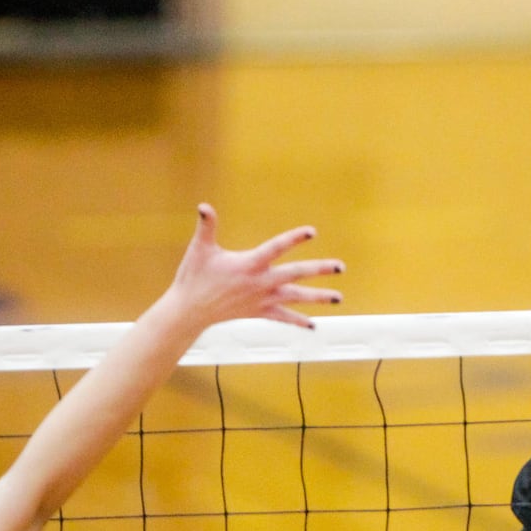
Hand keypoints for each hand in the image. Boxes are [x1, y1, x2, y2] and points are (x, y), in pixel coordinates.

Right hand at [164, 204, 343, 329]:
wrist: (189, 311)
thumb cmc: (194, 277)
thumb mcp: (200, 249)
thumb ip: (206, 226)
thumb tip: (203, 206)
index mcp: (249, 264)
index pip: (276, 248)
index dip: (294, 239)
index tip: (312, 232)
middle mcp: (260, 283)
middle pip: (295, 274)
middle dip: (319, 270)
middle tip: (340, 266)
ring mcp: (261, 300)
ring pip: (295, 298)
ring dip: (318, 298)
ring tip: (338, 298)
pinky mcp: (259, 312)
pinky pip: (283, 318)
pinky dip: (298, 321)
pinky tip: (313, 325)